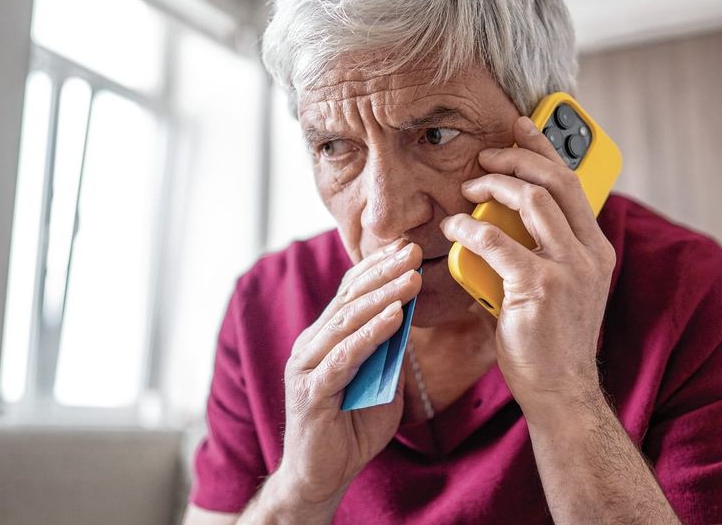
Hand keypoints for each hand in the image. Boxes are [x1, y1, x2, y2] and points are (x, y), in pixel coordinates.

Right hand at [276, 239, 421, 507]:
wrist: (322, 476)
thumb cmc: (351, 429)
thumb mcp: (381, 382)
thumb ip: (389, 352)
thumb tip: (409, 316)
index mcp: (324, 338)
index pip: (351, 292)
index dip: (378, 266)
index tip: (407, 246)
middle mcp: (311, 345)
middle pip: (349, 298)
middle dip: (383, 271)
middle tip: (413, 249)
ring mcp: (308, 367)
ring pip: (348, 321)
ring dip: (383, 297)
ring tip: (412, 278)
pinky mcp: (312, 392)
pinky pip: (345, 356)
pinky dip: (371, 334)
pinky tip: (395, 317)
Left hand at [440, 115, 615, 413]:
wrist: (561, 392)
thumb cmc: (551, 343)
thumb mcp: (559, 288)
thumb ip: (539, 252)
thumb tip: (500, 219)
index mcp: (598, 251)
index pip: (574, 184)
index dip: (546, 149)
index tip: (522, 127)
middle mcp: (590, 254)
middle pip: (556, 182)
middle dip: (517, 158)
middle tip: (485, 157)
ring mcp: (569, 270)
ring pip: (531, 202)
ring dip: (493, 187)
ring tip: (468, 189)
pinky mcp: (541, 288)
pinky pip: (497, 242)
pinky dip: (470, 228)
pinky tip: (453, 228)